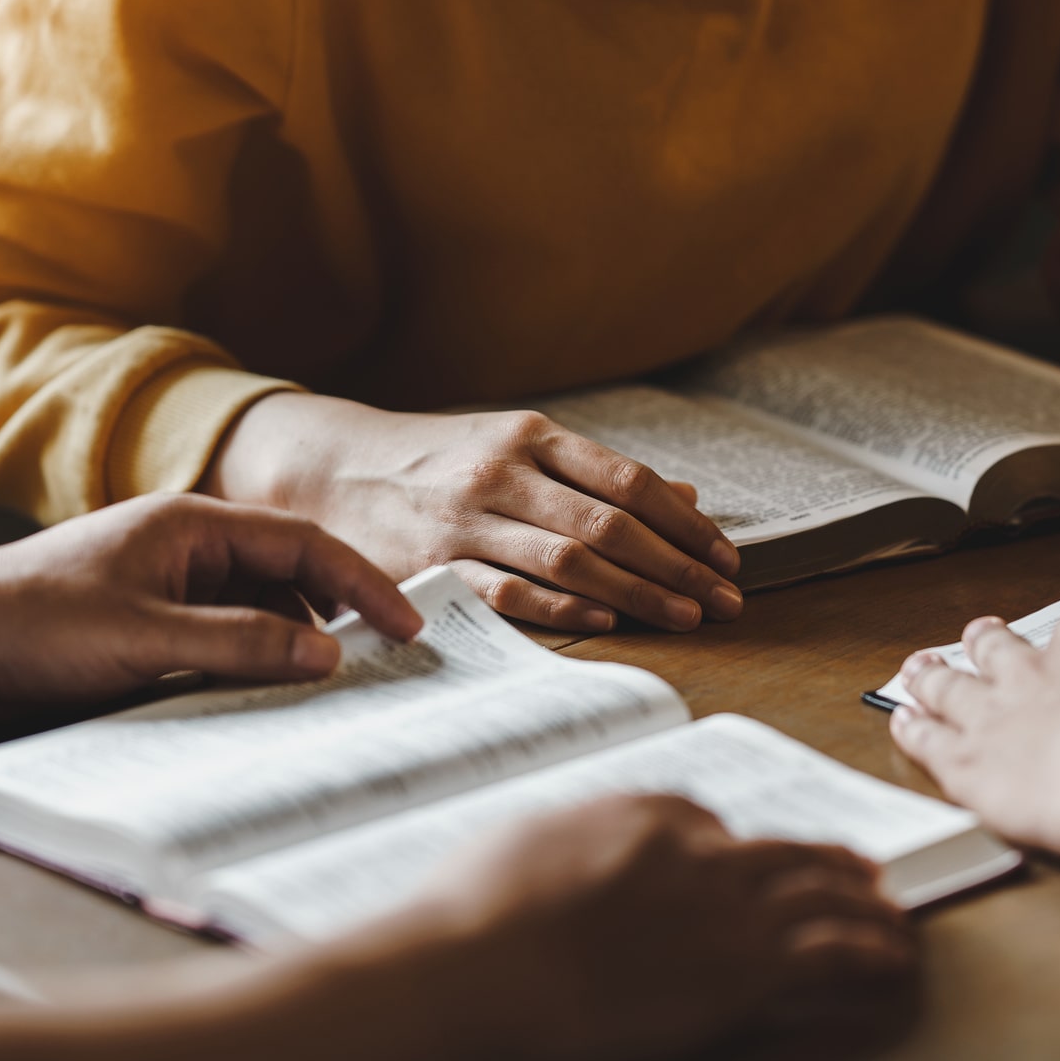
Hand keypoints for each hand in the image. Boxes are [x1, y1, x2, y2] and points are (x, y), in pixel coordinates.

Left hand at [0, 493, 422, 720]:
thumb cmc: (30, 625)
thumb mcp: (145, 638)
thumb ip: (241, 643)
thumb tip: (329, 653)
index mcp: (192, 524)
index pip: (305, 543)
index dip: (364, 583)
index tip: (408, 627)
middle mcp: (185, 547)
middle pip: (288, 574)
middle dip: (338, 614)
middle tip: (384, 663)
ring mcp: (164, 585)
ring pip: (256, 609)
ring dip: (293, 643)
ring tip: (330, 689)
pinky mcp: (142, 624)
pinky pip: (219, 638)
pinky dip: (251, 662)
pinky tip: (266, 697)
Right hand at [203, 393, 743, 632]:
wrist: (331, 467)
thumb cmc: (439, 460)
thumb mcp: (516, 444)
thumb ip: (596, 473)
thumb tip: (687, 497)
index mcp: (530, 436)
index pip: (629, 480)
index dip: (685, 523)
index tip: (726, 557)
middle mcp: (503, 474)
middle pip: (611, 524)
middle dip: (678, 567)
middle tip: (727, 601)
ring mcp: (467, 521)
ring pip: (570, 559)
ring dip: (637, 595)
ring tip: (687, 618)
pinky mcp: (434, 565)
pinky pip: (509, 591)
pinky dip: (562, 608)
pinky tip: (606, 624)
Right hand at [405, 793, 913, 1060]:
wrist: (478, 972)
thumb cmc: (471, 918)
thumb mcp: (521, 844)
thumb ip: (569, 843)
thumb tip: (572, 854)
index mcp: (642, 812)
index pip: (707, 822)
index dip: (737, 851)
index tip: (752, 867)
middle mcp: (697, 849)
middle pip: (782, 852)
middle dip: (827, 861)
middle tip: (861, 872)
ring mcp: (728, 907)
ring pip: (823, 893)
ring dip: (866, 905)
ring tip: (893, 916)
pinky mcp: (747, 967)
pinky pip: (834, 950)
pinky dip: (872, 951)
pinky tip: (893, 958)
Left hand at [889, 613, 1059, 859]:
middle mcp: (1033, 671)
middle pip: (996, 649)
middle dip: (983, 642)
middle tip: (974, 636)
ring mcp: (995, 716)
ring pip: (948, 686)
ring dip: (929, 676)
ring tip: (915, 668)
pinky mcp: (970, 765)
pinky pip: (928, 741)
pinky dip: (911, 730)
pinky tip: (900, 723)